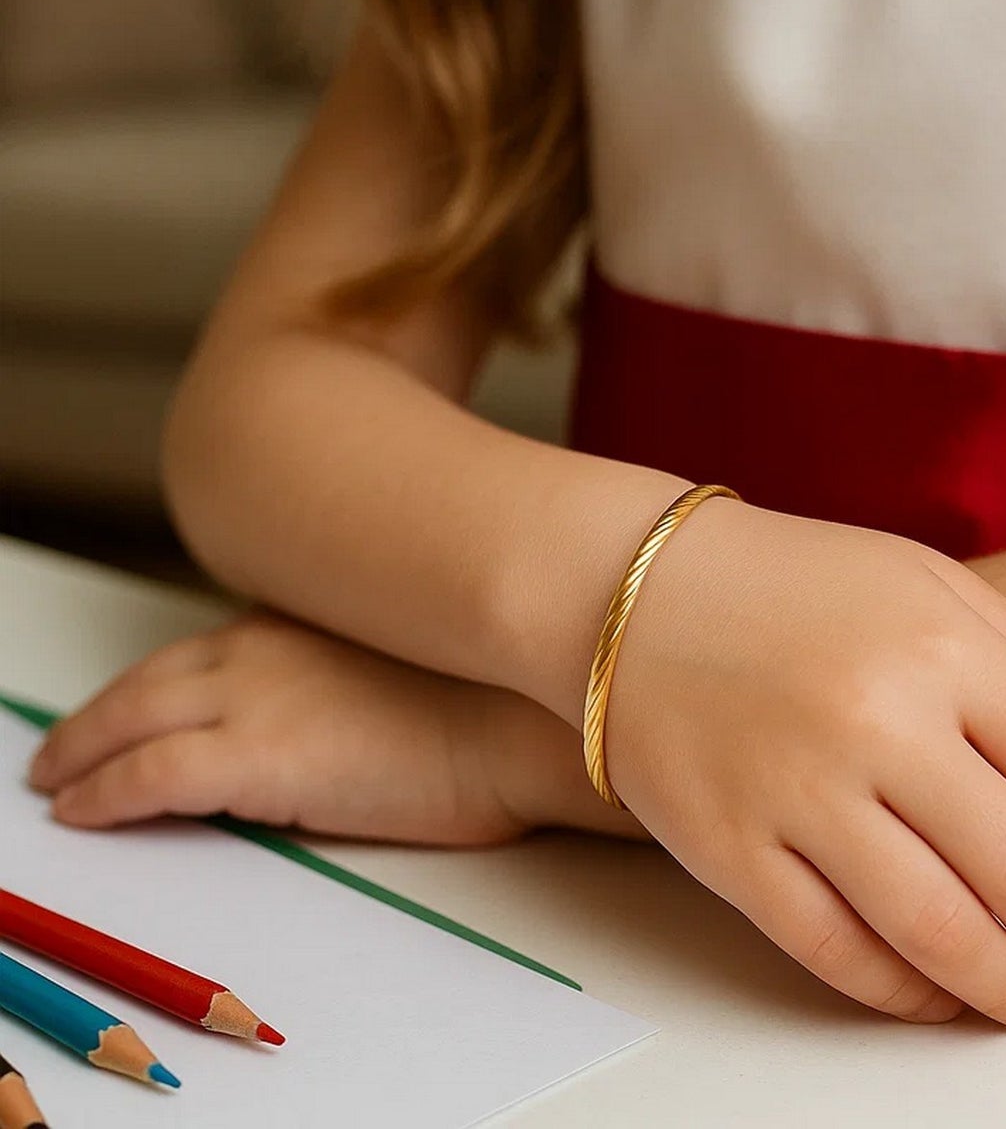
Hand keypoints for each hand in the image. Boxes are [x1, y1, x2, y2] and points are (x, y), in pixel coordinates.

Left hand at [26, 611, 624, 844]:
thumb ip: (352, 666)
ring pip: (131, 721)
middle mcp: (265, 644)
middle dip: (97, 715)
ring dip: (82, 752)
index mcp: (308, 618)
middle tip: (64, 745)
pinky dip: (102, 795)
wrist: (524, 718)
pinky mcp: (252, 757)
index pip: (206, 649)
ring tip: (57, 780)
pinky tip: (79, 811)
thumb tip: (332, 705)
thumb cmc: (499, 697)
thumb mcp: (414, 654)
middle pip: (150, 680)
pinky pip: (144, 780)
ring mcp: (254, 696)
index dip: (160, 682)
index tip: (140, 703)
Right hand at [603, 500, 1005, 1031]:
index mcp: (938, 646)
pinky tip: (941, 997)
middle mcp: (874, 720)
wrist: (632, 590)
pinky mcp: (730, 849)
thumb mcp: (927, 579)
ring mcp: (796, 791)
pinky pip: (836, 951)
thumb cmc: (787, 580)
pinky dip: (903, 993)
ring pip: (938, 933)